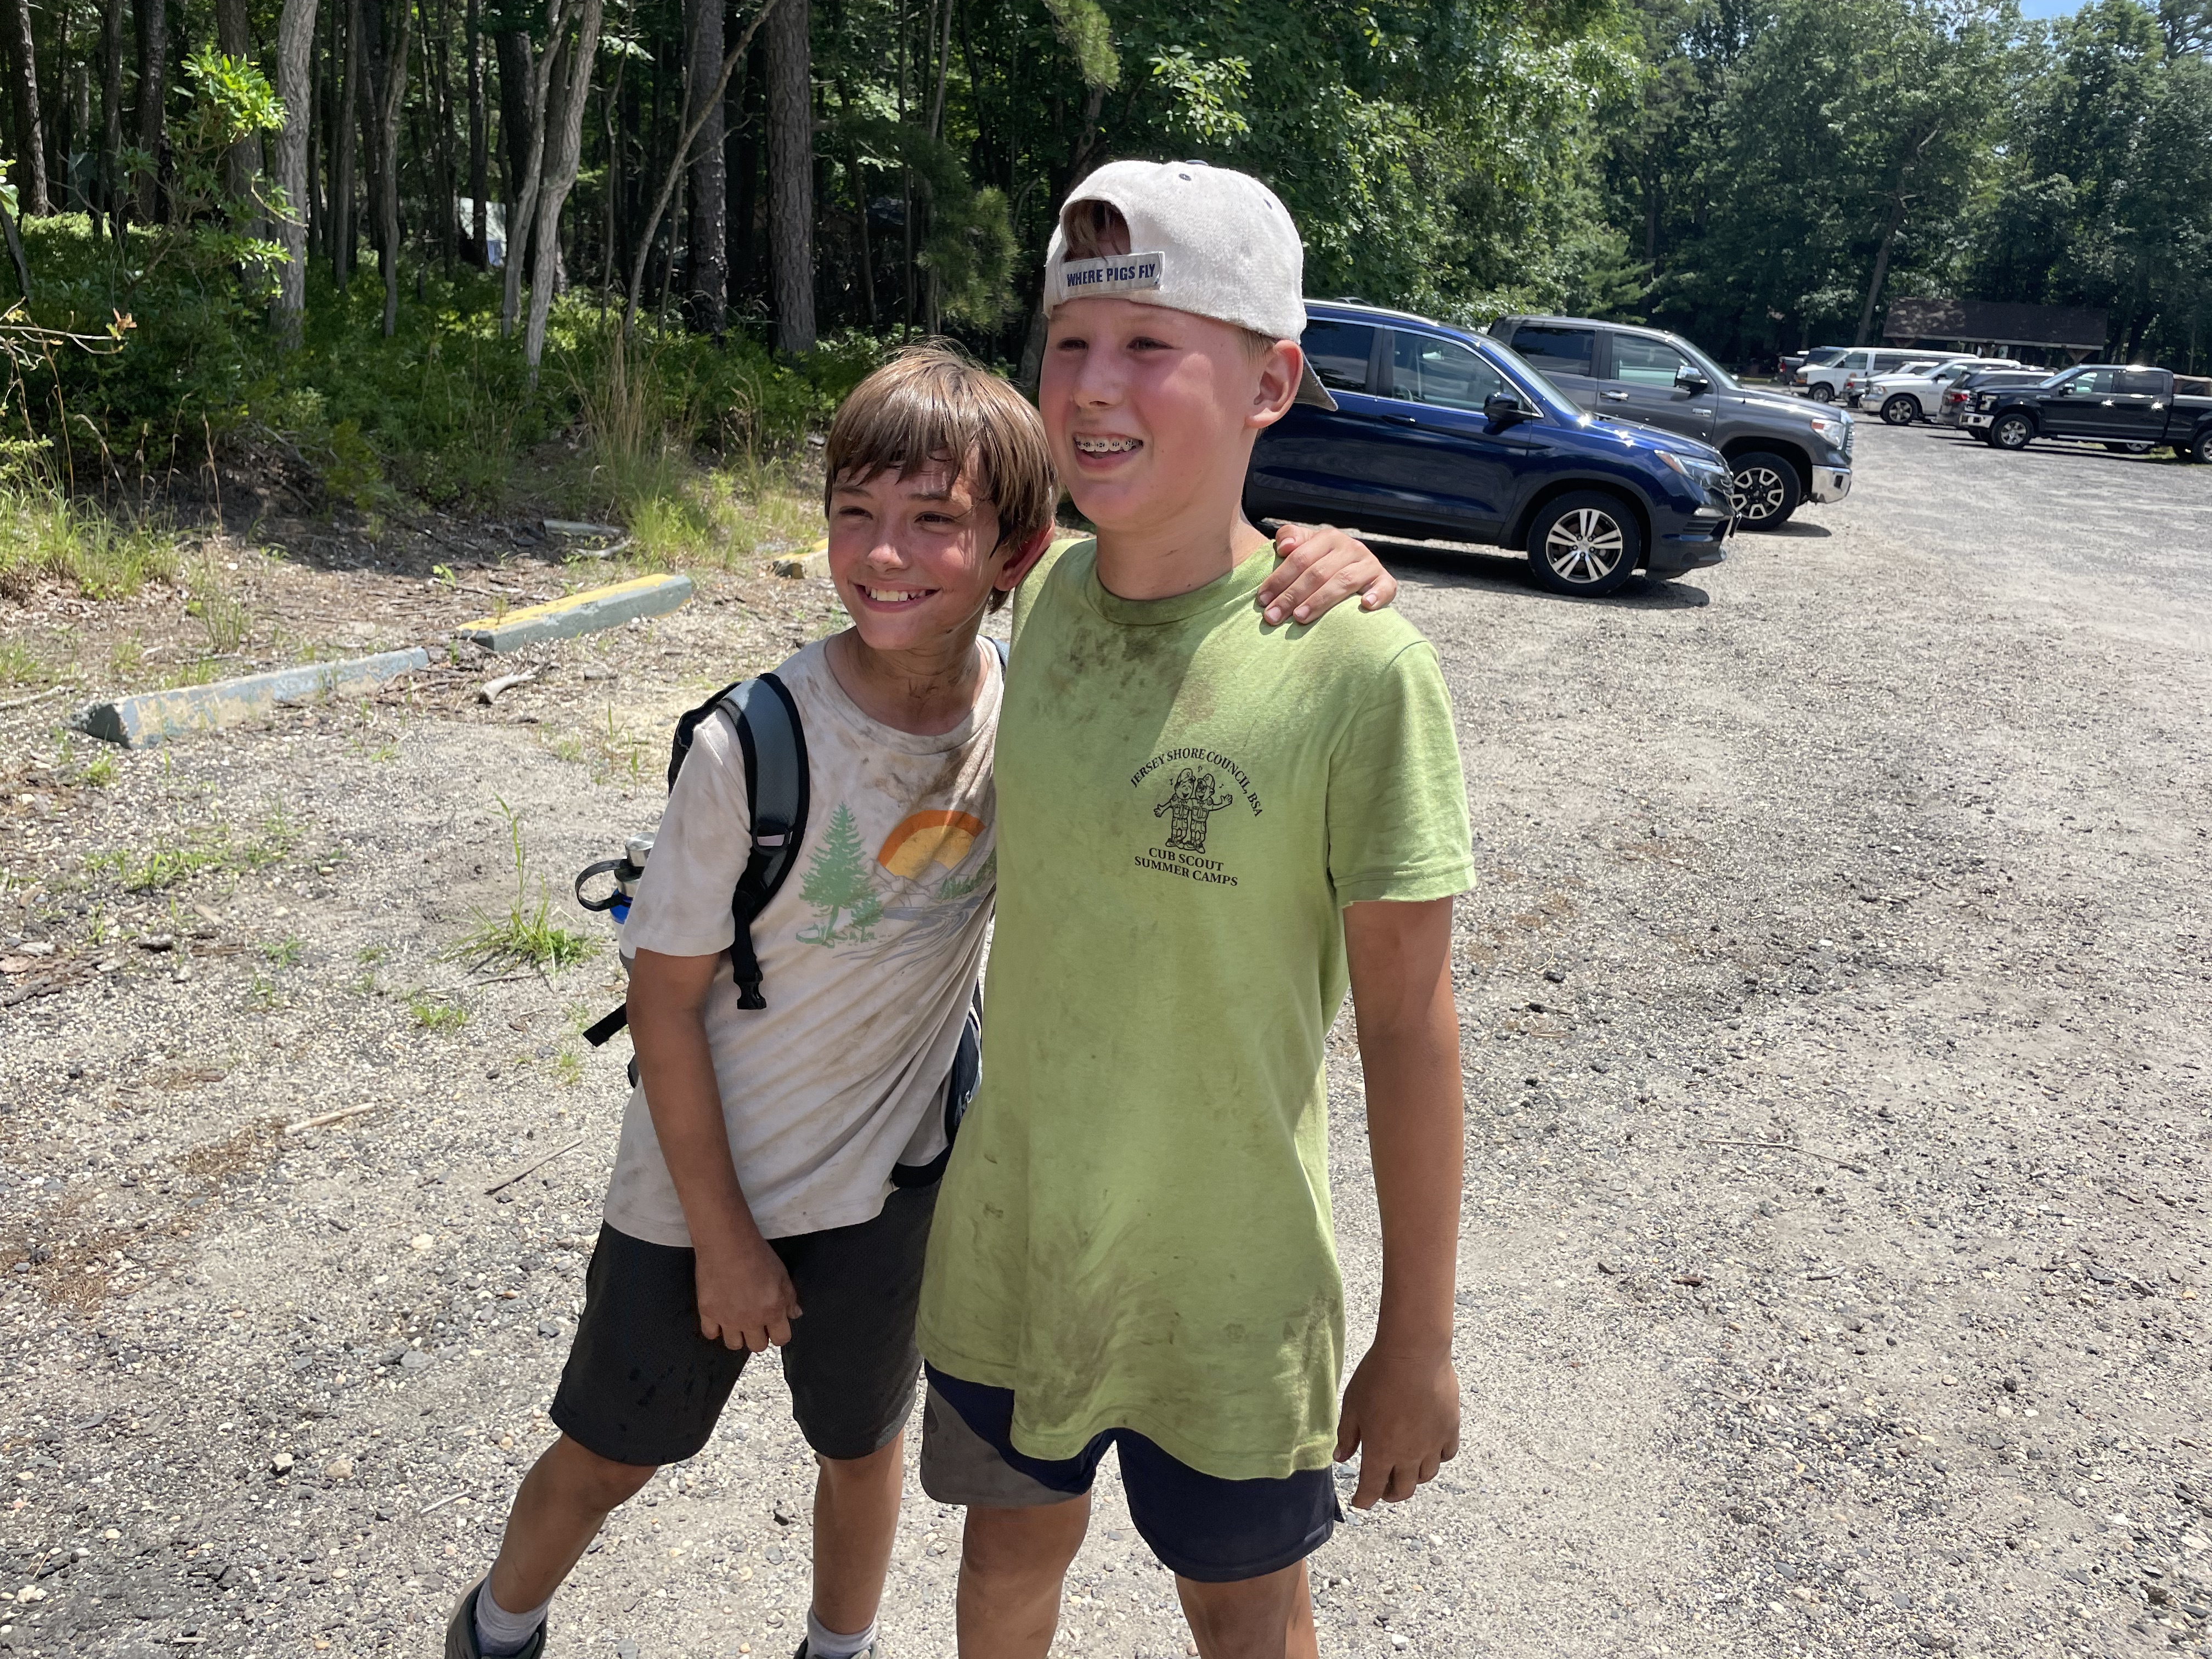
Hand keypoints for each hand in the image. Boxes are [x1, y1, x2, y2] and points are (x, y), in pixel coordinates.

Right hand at [693, 1235, 801, 1351]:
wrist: (726, 1244)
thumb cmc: (757, 1255)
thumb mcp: (782, 1274)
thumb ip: (789, 1298)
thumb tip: (794, 1315)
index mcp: (772, 1311)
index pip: (781, 1339)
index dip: (779, 1333)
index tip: (775, 1325)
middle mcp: (750, 1320)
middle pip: (758, 1346)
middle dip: (759, 1336)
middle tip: (755, 1321)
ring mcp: (727, 1319)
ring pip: (734, 1344)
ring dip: (738, 1336)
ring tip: (737, 1321)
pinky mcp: (707, 1312)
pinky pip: (711, 1334)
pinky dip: (715, 1328)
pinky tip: (719, 1316)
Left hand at [1256, 522, 1396, 625]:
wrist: (1355, 569)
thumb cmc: (1321, 562)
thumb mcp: (1304, 546)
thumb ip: (1290, 538)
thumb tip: (1284, 547)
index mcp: (1328, 538)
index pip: (1300, 559)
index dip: (1279, 579)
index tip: (1262, 600)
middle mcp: (1350, 548)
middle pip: (1318, 573)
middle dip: (1292, 596)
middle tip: (1273, 617)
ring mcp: (1369, 564)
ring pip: (1343, 582)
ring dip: (1320, 601)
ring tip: (1300, 618)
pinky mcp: (1385, 580)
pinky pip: (1385, 587)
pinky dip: (1377, 596)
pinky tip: (1365, 607)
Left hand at [1333, 1346, 1459, 1508]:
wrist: (1414, 1354)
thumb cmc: (1378, 1376)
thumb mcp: (1352, 1405)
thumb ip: (1347, 1435)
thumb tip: (1341, 1458)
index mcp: (1380, 1452)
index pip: (1371, 1488)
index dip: (1364, 1499)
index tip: (1360, 1502)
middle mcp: (1409, 1455)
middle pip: (1403, 1489)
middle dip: (1389, 1494)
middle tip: (1382, 1488)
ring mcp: (1432, 1444)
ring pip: (1426, 1476)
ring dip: (1413, 1478)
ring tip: (1405, 1470)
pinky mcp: (1450, 1428)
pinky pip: (1446, 1455)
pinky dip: (1437, 1459)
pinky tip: (1429, 1450)